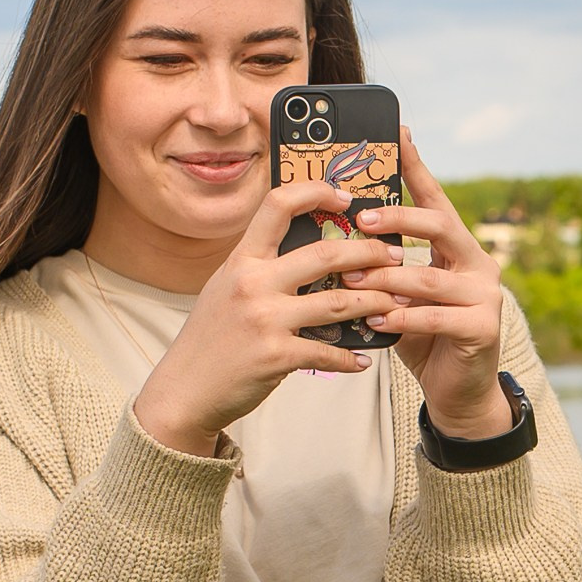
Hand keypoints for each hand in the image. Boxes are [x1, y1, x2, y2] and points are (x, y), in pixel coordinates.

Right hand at [130, 178, 404, 454]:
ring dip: (376, 302)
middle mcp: (253, 283)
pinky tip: (364, 359)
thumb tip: (309, 249)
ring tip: (398, 302)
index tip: (346, 197)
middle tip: (395, 255)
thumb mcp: (225, 288)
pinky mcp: (276, 356)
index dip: (316, 192)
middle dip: (369, 252)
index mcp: (242, 260)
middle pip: (325, 254)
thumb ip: (260, 267)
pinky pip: (328, 352)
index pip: (278, 205)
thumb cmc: (211, 338)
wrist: (184, 390)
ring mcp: (265, 319)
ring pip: (338, 302)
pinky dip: (351, 357)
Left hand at [340, 130, 511, 437]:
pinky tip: (377, 319)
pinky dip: (403, 318)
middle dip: (398, 220)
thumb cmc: (422, 337)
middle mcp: (477, 264)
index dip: (416, 167)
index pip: (435, 199)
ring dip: (386, 278)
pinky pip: (437, 317)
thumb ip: (381, 268)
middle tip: (361, 220)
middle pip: (440, 226)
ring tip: (352, 280)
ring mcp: (485, 296)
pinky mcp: (484, 329)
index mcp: (456, 248)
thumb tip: (333, 239)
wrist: (456, 392)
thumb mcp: (399, 295)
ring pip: (429, 278)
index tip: (397, 132)